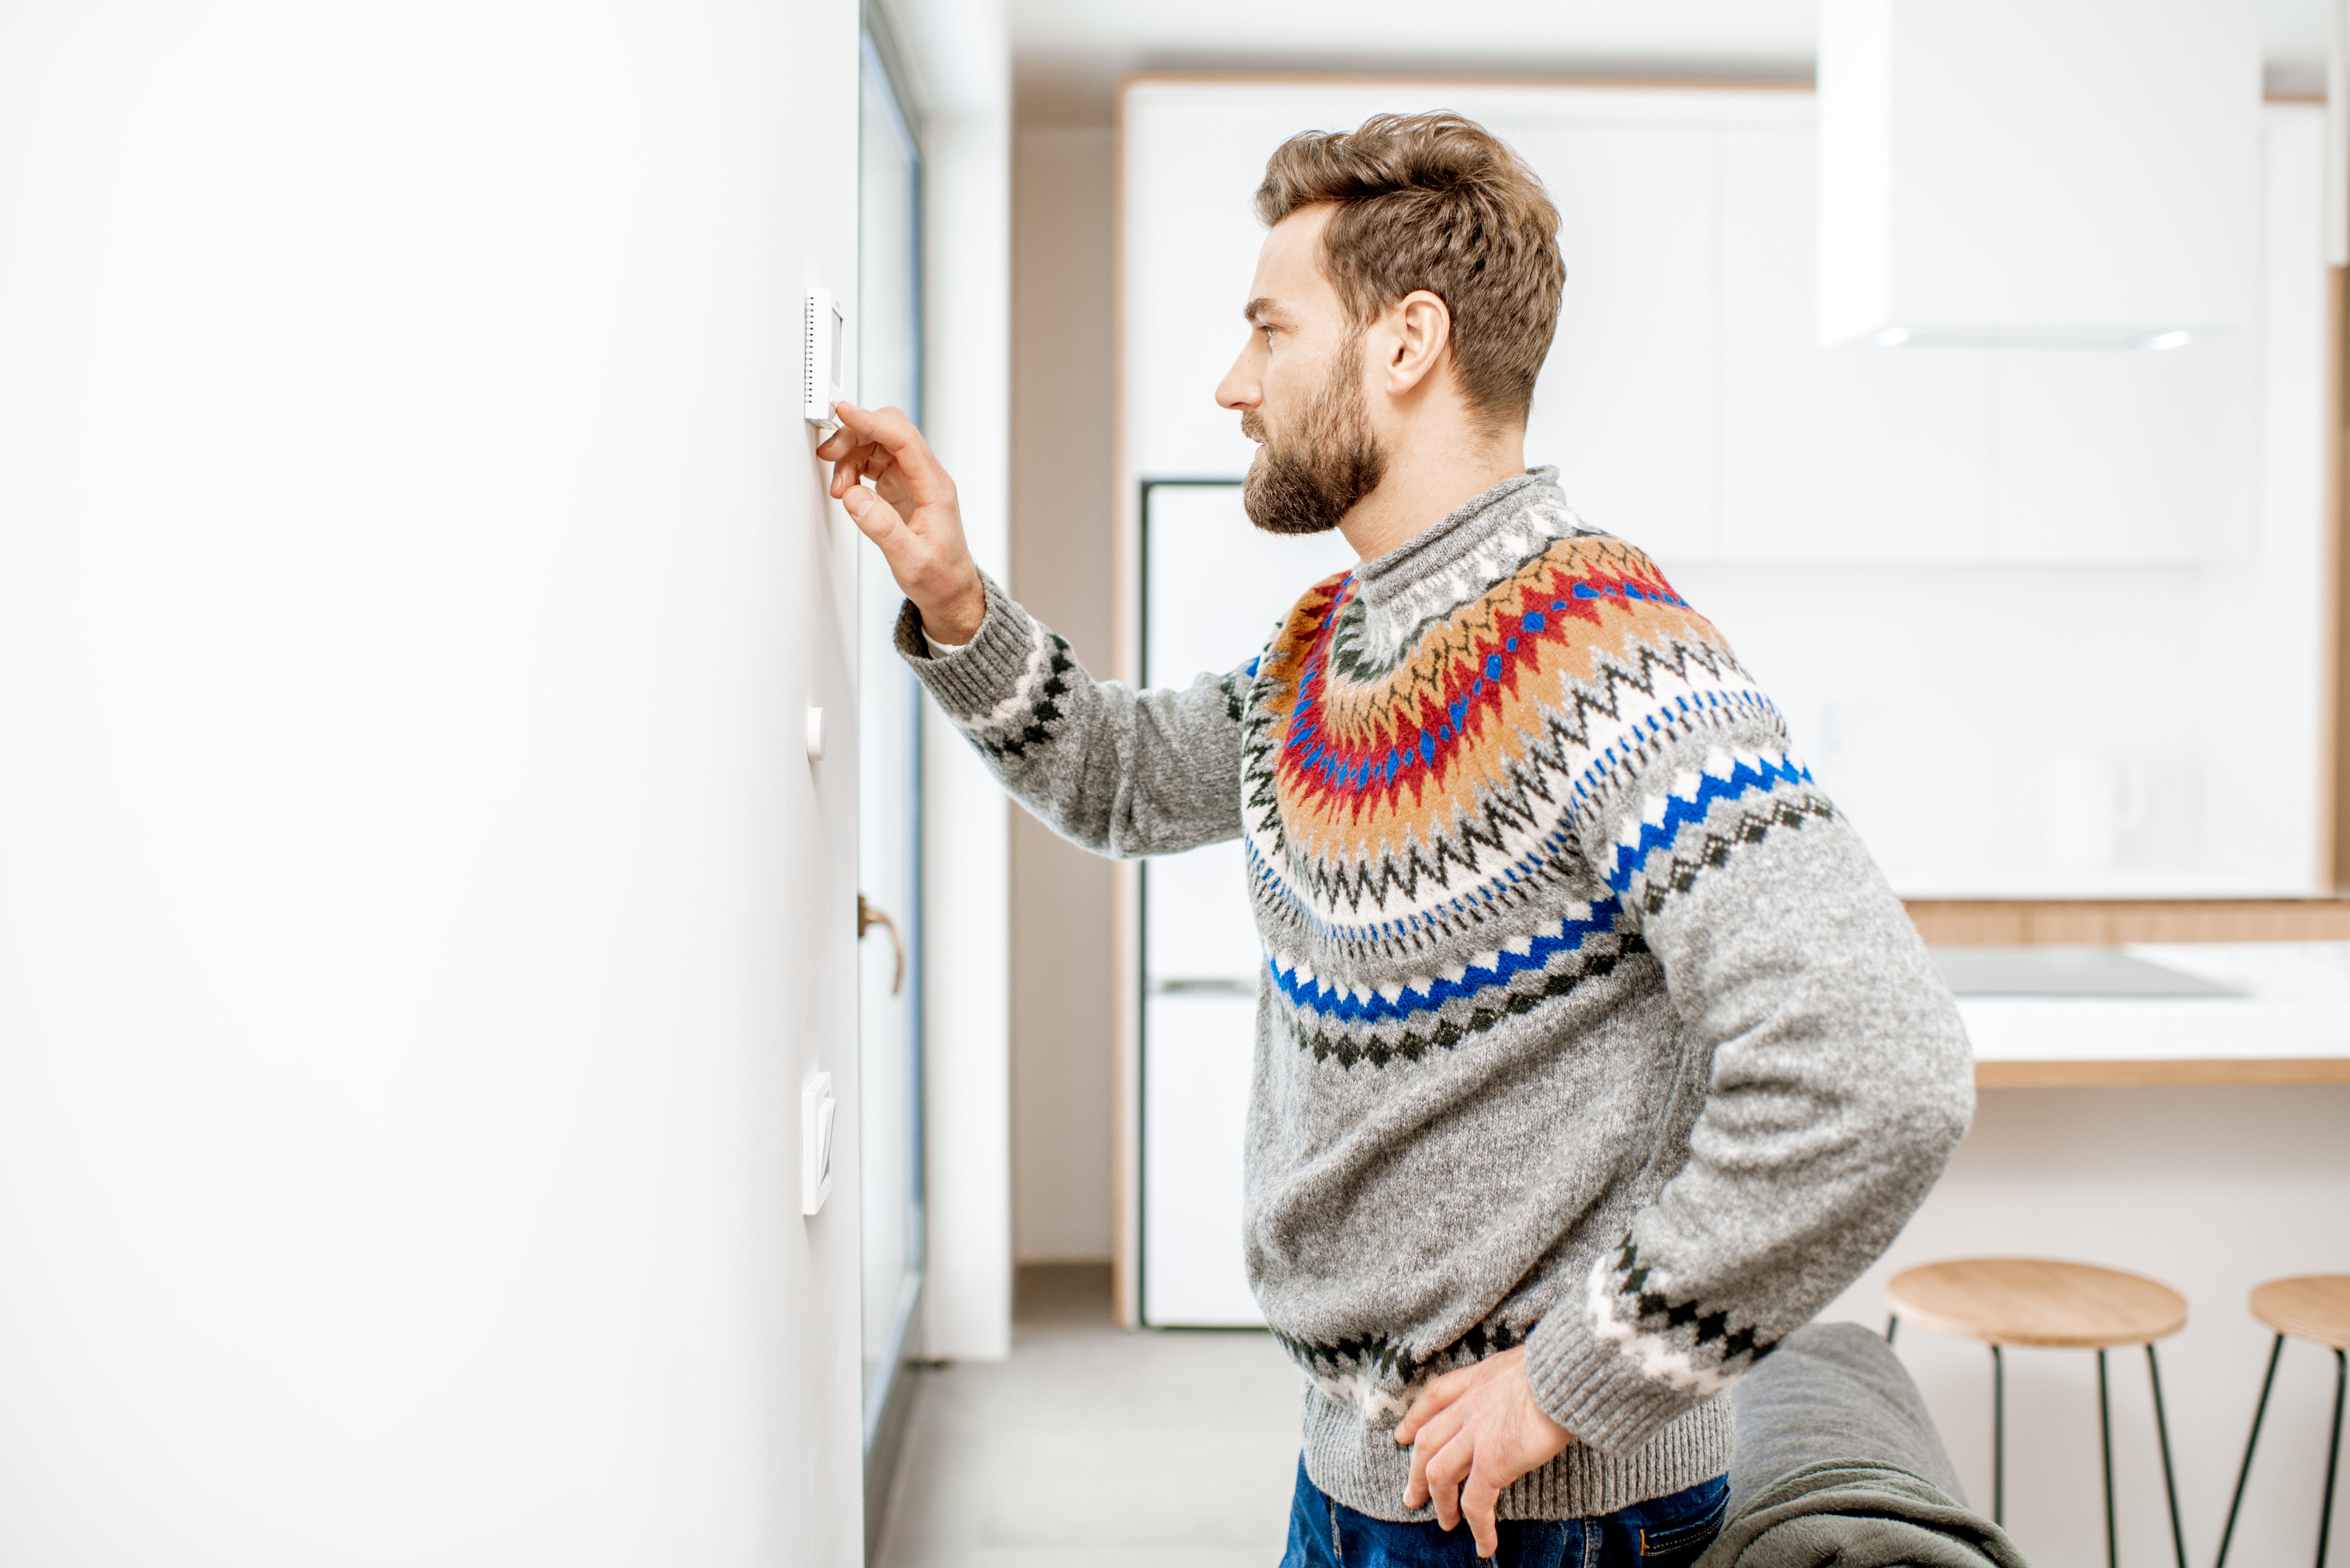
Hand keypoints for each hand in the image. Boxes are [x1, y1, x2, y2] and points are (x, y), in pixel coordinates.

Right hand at [816, 402, 986, 643]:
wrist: (950, 592)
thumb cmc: (939, 577)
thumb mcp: (910, 561)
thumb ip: (882, 528)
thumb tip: (855, 497)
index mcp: (936, 487)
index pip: (904, 439)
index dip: (873, 422)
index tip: (844, 413)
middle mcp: (926, 477)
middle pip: (890, 432)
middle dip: (856, 434)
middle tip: (828, 455)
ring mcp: (913, 480)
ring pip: (878, 444)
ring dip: (851, 455)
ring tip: (838, 487)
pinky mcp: (900, 487)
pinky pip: (874, 462)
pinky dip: (854, 468)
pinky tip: (846, 488)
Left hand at [1394, 1347, 1572, 1558]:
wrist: (1568, 1372)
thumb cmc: (1559, 1366)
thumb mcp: (1525, 1363)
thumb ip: (1512, 1382)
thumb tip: (1524, 1392)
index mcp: (1477, 1379)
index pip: (1434, 1398)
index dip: (1415, 1419)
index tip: (1403, 1436)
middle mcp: (1469, 1406)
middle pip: (1428, 1442)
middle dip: (1415, 1472)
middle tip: (1412, 1497)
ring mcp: (1476, 1434)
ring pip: (1439, 1474)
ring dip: (1440, 1503)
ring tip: (1445, 1523)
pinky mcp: (1493, 1460)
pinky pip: (1476, 1502)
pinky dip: (1478, 1527)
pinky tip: (1484, 1546)